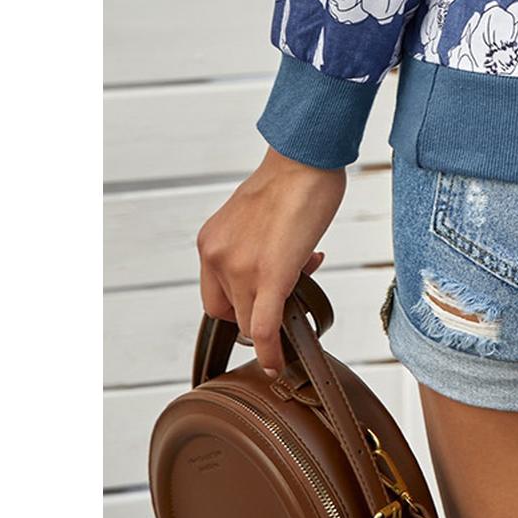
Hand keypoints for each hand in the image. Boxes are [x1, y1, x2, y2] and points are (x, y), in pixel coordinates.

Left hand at [196, 145, 346, 376]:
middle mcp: (216, 258)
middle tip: (293, 274)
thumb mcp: (254, 214)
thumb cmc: (292, 175)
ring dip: (278, 309)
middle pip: (232, 310)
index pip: (217, 294)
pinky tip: (277, 362)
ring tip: (306, 267)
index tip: (273, 280)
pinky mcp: (269, 278)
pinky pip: (264, 329)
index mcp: (211, 242)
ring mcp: (240, 270)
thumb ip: (254, 244)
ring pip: (253, 320)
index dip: (245, 296)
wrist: (305, 156)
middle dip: (261, 302)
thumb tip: (279, 265)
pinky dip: (270, 352)